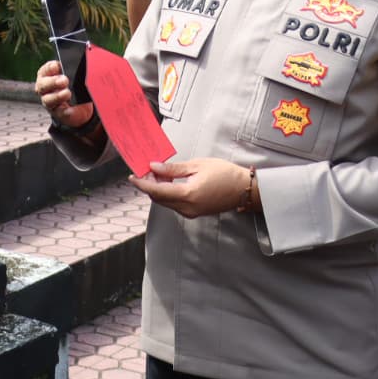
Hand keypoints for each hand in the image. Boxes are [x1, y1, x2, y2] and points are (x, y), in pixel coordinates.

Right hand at [36, 61, 94, 130]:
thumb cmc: (73, 86)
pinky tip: (69, 109)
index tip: (57, 66)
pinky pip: (59, 112)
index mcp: (47, 76)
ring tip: (67, 93)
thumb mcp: (73, 76)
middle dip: (53, 82)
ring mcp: (49, 102)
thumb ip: (72, 71)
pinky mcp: (57, 113)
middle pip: (43, 85)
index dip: (50, 68)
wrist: (79, 106)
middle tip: (64, 80)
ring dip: (57, 96)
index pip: (45, 70)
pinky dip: (64, 111)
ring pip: (48, 100)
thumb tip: (78, 66)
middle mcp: (45, 89)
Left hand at [129, 158, 248, 218]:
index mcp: (188, 194)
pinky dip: (167, 194)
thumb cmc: (225, 174)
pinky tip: (168, 182)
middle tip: (146, 170)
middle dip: (149, 185)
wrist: (244, 189)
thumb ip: (173, 169)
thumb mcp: (197, 165)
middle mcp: (187, 207)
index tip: (132, 176)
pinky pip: (174, 204)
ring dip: (158, 190)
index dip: (142, 184)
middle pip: (158, 198)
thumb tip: (154, 167)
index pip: (157, 191)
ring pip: (165, 202)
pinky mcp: (193, 213)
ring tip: (158, 173)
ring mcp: (190, 212)